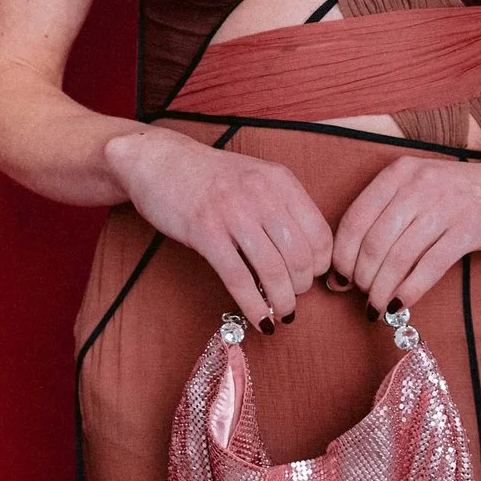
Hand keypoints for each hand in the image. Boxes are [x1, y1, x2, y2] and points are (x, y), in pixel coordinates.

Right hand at [105, 127, 333, 330]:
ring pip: (272, 270)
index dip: (320, 265)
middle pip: (300, 256)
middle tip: (292, 297)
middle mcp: (261, 194)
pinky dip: (253, 305)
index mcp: (279, 180)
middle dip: (301, 287)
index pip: (320, 233)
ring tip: (281, 313)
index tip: (311, 277)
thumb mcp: (255, 178)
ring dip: (282, 301)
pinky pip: (238, 278)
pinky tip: (259, 319)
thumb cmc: (209, 176)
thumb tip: (306, 257)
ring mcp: (232, 212)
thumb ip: (281, 207)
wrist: (160, 161)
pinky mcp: (205, 232)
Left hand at [333, 154, 480, 316]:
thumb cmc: (457, 198)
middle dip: (362, 278)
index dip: (342, 256)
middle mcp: (420, 184)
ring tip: (378, 308)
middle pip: (374, 242)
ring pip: (399, 256)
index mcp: (399, 173)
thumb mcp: (417, 193)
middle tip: (363, 298)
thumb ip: (383, 221)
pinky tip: (401, 305)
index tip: (340, 281)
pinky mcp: (471, 227)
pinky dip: (410, 290)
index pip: (355, 219)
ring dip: (383, 289)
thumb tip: (342, 271)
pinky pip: (430, 266)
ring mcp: (447, 204)